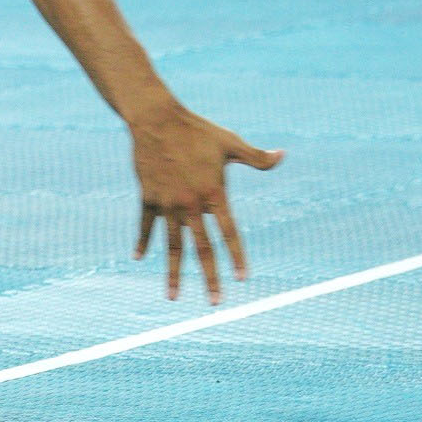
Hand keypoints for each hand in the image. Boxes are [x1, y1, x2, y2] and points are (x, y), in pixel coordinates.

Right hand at [129, 105, 281, 304]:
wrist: (156, 119)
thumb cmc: (196, 130)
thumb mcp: (230, 142)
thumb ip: (257, 157)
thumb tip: (282, 155)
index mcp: (214, 193)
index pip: (229, 232)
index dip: (237, 256)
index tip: (243, 278)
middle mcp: (190, 204)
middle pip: (201, 248)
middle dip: (209, 277)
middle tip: (216, 302)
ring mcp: (167, 203)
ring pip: (172, 246)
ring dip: (174, 272)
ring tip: (173, 296)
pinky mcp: (148, 197)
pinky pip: (146, 225)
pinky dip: (143, 242)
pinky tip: (139, 258)